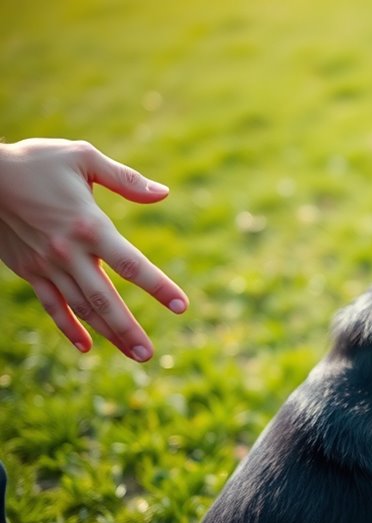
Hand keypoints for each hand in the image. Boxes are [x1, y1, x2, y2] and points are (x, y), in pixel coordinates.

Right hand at [0, 138, 187, 361]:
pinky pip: (52, 305)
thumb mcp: (83, 157)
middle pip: (104, 299)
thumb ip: (126, 179)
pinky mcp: (29, 270)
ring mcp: (47, 265)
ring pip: (81, 309)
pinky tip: (87, 347)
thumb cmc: (36, 161)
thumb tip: (164, 194)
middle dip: (128, 329)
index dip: (158, 287)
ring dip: (108, 333)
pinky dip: (69, 328)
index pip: (131, 264)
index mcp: (90, 226)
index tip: (181, 307)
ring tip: (133, 354)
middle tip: (149, 355)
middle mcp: (69, 252)